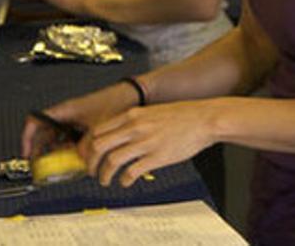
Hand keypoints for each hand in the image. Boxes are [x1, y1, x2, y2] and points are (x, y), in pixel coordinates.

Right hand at [21, 82, 138, 158]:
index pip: (35, 121)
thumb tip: (81, 164)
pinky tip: (80, 160)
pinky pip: (72, 139)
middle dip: (43, 152)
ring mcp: (76, 119)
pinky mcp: (85, 124)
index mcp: (65, 110)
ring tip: (65, 166)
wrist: (133, 95)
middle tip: (44, 169)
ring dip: (60, 154)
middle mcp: (67, 114)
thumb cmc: (116, 102)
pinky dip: (72, 150)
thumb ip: (86, 148)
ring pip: (59, 139)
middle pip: (45, 134)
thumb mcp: (98, 129)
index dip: (27, 138)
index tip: (27, 155)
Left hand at [83, 100, 213, 186]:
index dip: (88, 146)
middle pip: (99, 146)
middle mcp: (136, 127)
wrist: (205, 119)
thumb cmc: (183, 116)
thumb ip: (134, 122)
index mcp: (133, 115)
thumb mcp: (152, 112)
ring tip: (106, 180)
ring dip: (104, 174)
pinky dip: (124, 180)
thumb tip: (119, 136)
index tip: (89, 156)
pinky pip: (131, 172)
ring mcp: (146, 142)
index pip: (97, 130)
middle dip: (90, 163)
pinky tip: (126, 182)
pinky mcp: (157, 157)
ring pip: (112, 160)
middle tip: (92, 171)